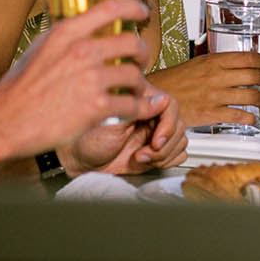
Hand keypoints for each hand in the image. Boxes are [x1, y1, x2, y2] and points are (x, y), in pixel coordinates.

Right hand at [0, 0, 157, 161]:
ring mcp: (91, 78)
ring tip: (135, 90)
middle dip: (142, 52)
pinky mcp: (96, 107)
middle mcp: (82, 50)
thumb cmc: (18, 88)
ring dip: (140, 84)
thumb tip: (80, 31)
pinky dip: (140, 108)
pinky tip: (138, 109)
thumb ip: (64, 38)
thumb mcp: (39, 48)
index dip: (133, 8)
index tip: (142, 13)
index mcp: (67, 32)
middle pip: (131, 42)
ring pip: (134, 75)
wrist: (7, 121)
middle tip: (141, 60)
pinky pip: (131, 105)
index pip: (111, 8)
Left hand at [65, 89, 187, 177]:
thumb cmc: (86, 138)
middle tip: (143, 154)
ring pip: (179, 140)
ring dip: (163, 154)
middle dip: (163, 145)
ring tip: (140, 158)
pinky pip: (178, 153)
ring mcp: (153, 132)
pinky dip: (166, 161)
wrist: (80, 162)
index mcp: (140, 98)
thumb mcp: (110, 122)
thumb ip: (136, 108)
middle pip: (178, 125)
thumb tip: (161, 99)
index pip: (170, 105)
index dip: (167, 124)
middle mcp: (150, 113)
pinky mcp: (155, 150)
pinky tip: (147, 162)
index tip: (156, 141)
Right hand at [150, 47, 259, 126]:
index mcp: (215, 60)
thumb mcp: (199, 63)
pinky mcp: (210, 114)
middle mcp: (217, 76)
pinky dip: (250, 118)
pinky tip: (255, 118)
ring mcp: (215, 95)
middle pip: (255, 75)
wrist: (159, 96)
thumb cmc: (177, 80)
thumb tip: (243, 65)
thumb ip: (220, 64)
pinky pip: (237, 115)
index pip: (249, 57)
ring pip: (251, 96)